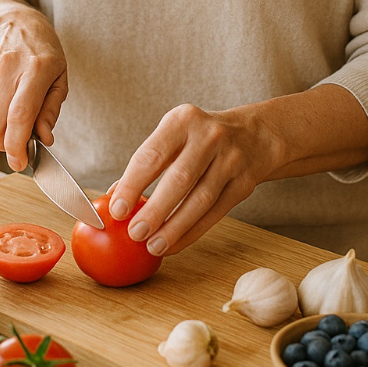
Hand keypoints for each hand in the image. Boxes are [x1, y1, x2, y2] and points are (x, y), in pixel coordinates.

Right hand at [0, 3, 67, 171]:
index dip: (17, 145)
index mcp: (36, 69)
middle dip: (6, 145)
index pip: (19, 115)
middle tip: (19, 147)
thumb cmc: (43, 54)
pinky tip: (1, 107)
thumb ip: (51, 110)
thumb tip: (44, 139)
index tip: (19, 163)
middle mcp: (7, 68)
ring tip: (12, 123)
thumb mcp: (60, 78)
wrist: (14, 24)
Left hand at [107, 103, 282, 256]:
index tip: (117, 210)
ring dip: (174, 228)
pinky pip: (215, 213)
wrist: (254, 136)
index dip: (133, 184)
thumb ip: (146, 162)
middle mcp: (210, 136)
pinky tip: (174, 245)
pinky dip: (192, 232)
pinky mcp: (245, 183)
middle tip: (135, 233)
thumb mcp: (174, 135)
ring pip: (200, 200)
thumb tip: (113, 197)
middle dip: (155, 210)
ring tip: (153, 246)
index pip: (152, 155)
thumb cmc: (199, 139)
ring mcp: (231, 159)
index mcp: (183, 120)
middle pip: (179, 179)